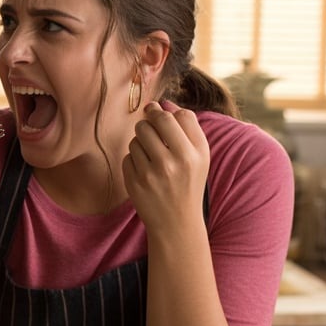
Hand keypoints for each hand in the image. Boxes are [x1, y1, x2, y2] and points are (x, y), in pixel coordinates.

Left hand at [122, 101, 209, 232]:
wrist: (176, 222)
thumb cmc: (188, 182)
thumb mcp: (198, 157)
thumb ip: (186, 128)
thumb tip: (163, 103)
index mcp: (196, 153)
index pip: (177, 116)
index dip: (163, 111)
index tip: (156, 113)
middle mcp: (176, 162)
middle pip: (152, 122)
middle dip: (147, 123)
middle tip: (149, 129)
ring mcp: (153, 173)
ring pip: (136, 138)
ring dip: (140, 142)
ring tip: (151, 156)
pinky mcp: (135, 182)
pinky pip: (127, 156)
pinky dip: (133, 160)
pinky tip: (145, 172)